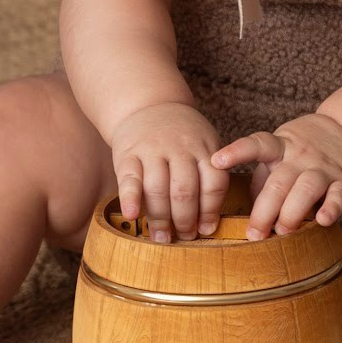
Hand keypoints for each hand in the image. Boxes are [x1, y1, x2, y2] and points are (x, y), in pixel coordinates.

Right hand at [108, 101, 226, 242]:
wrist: (148, 104)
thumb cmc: (181, 137)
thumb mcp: (204, 145)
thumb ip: (208, 176)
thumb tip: (208, 224)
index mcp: (204, 148)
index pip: (213, 183)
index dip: (210, 210)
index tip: (206, 230)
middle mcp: (179, 148)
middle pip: (185, 190)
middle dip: (185, 220)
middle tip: (185, 238)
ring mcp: (152, 149)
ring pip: (158, 188)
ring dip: (161, 218)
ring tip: (162, 238)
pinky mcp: (128, 153)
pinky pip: (130, 178)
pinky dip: (130, 198)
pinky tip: (132, 216)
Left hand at [212, 112, 341, 238]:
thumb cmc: (307, 151)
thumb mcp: (282, 152)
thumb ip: (263, 178)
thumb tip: (243, 209)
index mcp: (281, 146)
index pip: (258, 144)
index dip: (236, 152)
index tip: (216, 161)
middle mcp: (301, 156)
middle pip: (279, 182)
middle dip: (264, 211)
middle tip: (254, 235)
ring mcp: (324, 168)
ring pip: (306, 188)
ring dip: (292, 213)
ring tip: (283, 232)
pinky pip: (338, 196)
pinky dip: (331, 208)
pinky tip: (322, 220)